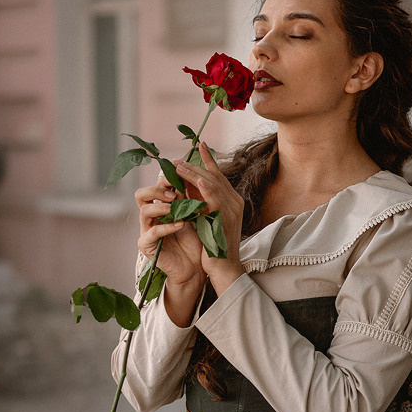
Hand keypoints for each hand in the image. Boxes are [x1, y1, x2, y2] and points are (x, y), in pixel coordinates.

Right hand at [135, 175, 204, 324]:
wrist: (198, 265)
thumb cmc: (198, 239)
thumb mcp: (197, 213)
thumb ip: (192, 196)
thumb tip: (197, 173)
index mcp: (161, 205)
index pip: (157, 185)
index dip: (168, 178)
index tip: (183, 177)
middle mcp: (151, 216)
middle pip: (142, 193)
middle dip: (158, 190)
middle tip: (175, 193)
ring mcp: (147, 230)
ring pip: (144, 210)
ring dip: (161, 206)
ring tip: (177, 207)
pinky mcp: (147, 245)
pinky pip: (152, 232)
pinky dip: (166, 227)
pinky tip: (180, 224)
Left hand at [174, 142, 245, 295]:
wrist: (223, 267)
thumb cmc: (213, 245)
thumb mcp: (206, 218)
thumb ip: (200, 202)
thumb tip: (186, 185)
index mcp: (232, 200)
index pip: (218, 175)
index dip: (208, 159)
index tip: (198, 144)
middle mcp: (234, 201)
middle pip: (213, 176)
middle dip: (194, 165)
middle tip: (176, 160)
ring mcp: (232, 210)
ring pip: (212, 184)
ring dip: (194, 172)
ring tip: (179, 166)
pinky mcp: (225, 219)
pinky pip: (216, 200)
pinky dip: (206, 188)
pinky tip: (196, 179)